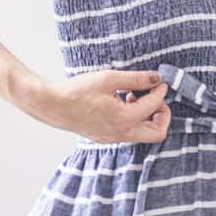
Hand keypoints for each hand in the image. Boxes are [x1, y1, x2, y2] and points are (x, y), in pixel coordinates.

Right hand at [36, 69, 171, 143]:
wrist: (53, 106)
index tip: (159, 80)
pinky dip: (135, 118)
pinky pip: (131, 132)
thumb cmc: (77, 91)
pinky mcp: (107, 137)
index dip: (160, 91)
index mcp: (124, 119)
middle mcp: (121, 134)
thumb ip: (135, 79)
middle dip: (162, 113)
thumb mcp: (108, 78)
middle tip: (155, 95)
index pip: (154, 106)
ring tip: (135, 95)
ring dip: (148, 115)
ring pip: (144, 134)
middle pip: (157, 132)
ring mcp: (114, 138)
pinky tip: (123, 101)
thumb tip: (156, 78)